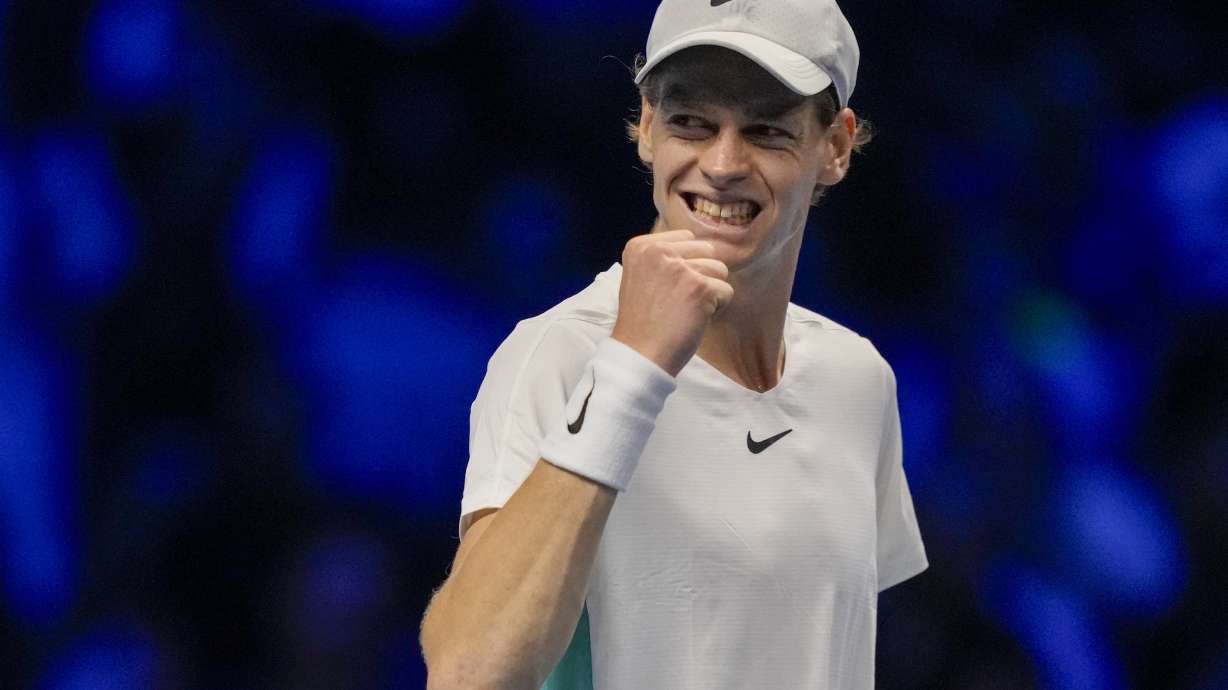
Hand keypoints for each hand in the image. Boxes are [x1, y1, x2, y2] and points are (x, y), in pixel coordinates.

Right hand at [611, 229, 732, 376]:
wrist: (640, 354)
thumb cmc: (643, 322)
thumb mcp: (641, 277)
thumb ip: (664, 259)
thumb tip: (705, 248)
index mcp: (641, 246)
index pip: (686, 238)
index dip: (686, 264)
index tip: (668, 288)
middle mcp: (659, 251)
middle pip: (706, 251)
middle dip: (701, 275)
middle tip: (679, 301)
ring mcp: (680, 268)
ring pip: (720, 269)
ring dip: (710, 292)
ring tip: (687, 310)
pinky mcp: (700, 288)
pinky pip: (726, 291)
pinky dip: (717, 309)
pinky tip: (695, 319)